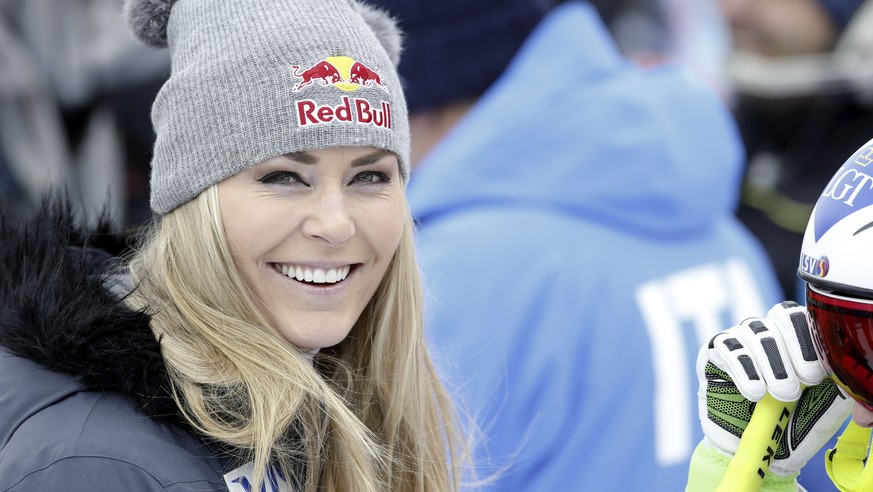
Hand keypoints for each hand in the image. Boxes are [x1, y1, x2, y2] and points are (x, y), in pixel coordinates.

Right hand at [698, 301, 852, 476]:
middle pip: (781, 316)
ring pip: (756, 332)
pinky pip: (728, 348)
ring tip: (782, 394)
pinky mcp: (714, 353)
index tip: (820, 373)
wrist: (757, 450)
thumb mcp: (826, 405)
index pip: (806, 317)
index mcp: (799, 338)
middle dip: (796, 348)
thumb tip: (861, 383)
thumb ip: (842, 387)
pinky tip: (755, 392)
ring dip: (773, 364)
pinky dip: (744, 369)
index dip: (813, 339)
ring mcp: (740, 340)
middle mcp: (769, 332)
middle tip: (806, 381)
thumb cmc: (796, 424)